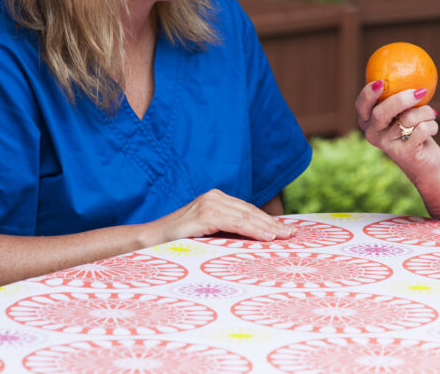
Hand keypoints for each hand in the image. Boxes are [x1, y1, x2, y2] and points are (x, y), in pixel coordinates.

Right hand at [142, 189, 294, 246]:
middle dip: (273, 224)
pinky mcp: (203, 215)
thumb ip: (225, 232)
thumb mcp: (206, 234)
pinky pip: (234, 222)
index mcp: (216, 200)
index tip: (287, 231)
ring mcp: (208, 204)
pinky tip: (266, 236)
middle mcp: (214, 197)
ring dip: (268, 227)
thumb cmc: (177, 242)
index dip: (268, 221)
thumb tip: (253, 242)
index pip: (248, 210)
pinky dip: (252, 229)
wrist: (146, 241)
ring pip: (246, 216)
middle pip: (250, 212)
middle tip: (293, 235)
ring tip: (284, 237)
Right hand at [356, 80, 439, 174]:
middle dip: (402, 99)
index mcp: (368, 121)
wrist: (424, 162)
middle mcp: (373, 134)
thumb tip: (410, 67)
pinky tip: (433, 129)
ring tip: (431, 114)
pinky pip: (422, 129)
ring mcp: (387, 145)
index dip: (368, 94)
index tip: (380, 82)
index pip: (361, 106)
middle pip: (382, 112)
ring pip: (408, 118)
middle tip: (420, 91)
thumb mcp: (403, 112)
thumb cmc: (413, 129)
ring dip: (426, 112)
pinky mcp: (404, 154)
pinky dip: (433, 125)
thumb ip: (399, 96)